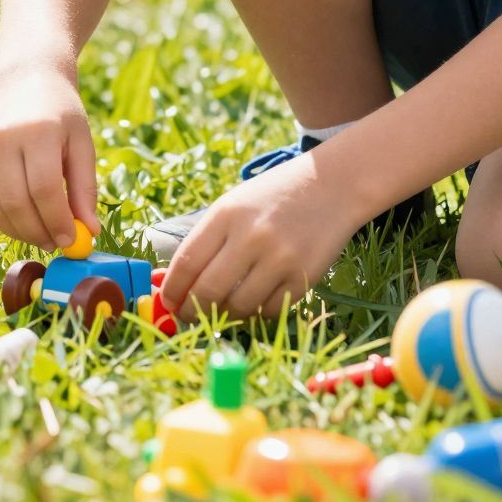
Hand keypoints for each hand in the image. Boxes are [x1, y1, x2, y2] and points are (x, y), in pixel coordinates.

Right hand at [0, 70, 97, 249]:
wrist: (26, 83)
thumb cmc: (61, 116)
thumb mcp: (82, 144)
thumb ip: (85, 188)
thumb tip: (91, 232)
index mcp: (37, 130)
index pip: (44, 188)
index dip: (57, 221)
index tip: (71, 240)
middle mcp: (1, 137)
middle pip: (15, 202)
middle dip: (37, 232)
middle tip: (55, 244)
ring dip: (17, 231)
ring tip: (40, 234)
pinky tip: (16, 219)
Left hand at [159, 152, 359, 319]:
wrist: (333, 185)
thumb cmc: (274, 196)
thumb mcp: (234, 205)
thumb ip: (205, 241)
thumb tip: (170, 283)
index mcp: (226, 214)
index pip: (186, 263)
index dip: (172, 290)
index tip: (168, 302)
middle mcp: (251, 236)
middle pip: (207, 291)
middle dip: (192, 311)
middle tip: (190, 315)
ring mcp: (280, 258)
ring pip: (238, 307)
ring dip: (225, 315)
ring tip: (222, 309)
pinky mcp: (304, 276)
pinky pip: (270, 311)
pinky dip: (257, 314)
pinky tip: (254, 303)